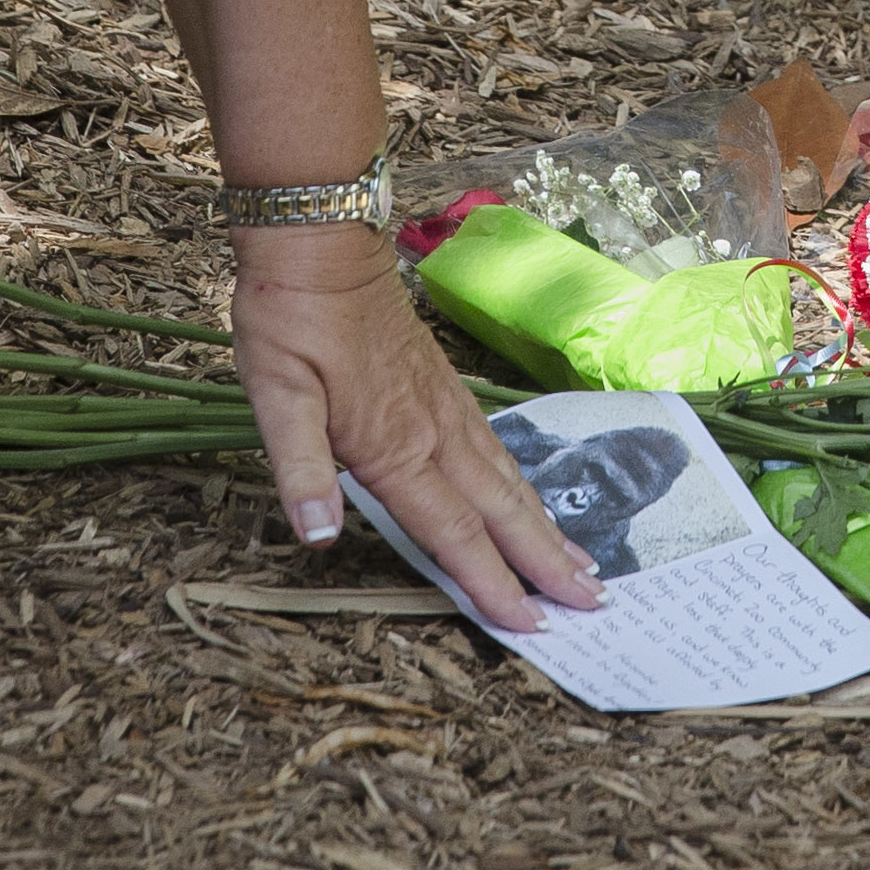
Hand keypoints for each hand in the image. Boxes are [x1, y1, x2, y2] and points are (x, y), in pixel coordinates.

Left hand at [229, 225, 599, 631]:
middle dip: (545, 562)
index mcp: (395, 446)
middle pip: (501, 510)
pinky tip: (531, 496)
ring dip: (546, 525)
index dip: (490, 581)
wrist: (321, 246)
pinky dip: (523, 482)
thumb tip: (317, 535)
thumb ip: (300, 468)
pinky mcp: (445, 386)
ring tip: (583, 561)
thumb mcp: (275, 396)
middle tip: (594, 601)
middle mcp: (433, 432)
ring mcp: (445, 407)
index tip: (531, 622)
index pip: (453, 530)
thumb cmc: (292, 320)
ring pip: (508, 478)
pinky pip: (496, 447)